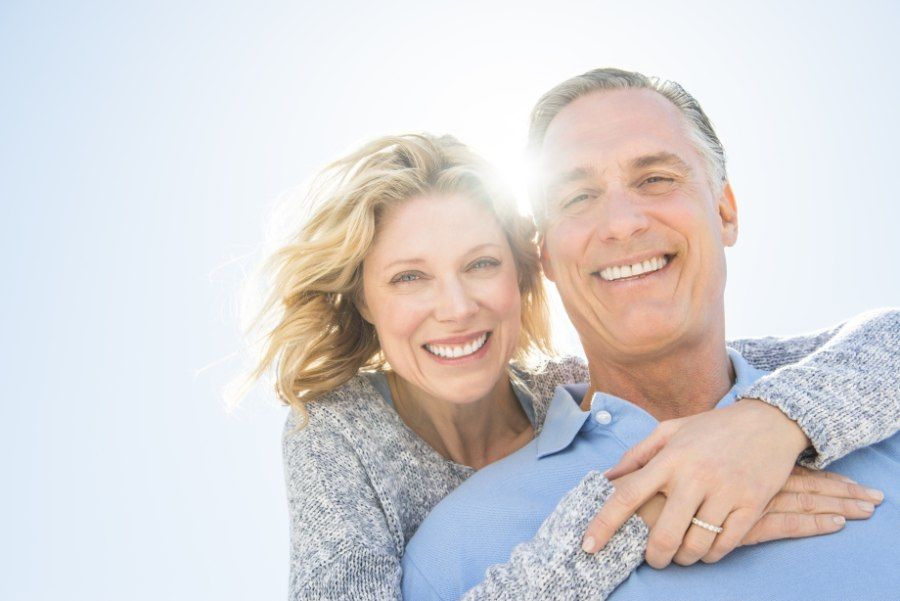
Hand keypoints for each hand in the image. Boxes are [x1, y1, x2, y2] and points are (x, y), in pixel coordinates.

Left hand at [580, 399, 885, 567]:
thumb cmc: (713, 427)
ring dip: (685, 557)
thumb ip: (637, 455)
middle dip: (655, 556)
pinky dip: (712, 554)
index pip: (628, 495)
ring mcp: (725, 491)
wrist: (770, 421)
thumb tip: (607, 479)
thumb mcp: (671, 429)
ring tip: (682, 551)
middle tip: (654, 558)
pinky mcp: (752, 504)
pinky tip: (707, 547)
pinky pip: (725, 545)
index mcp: (669, 457)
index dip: (604, 524)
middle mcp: (695, 475)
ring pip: (695, 546)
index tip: (588, 546)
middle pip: (664, 535)